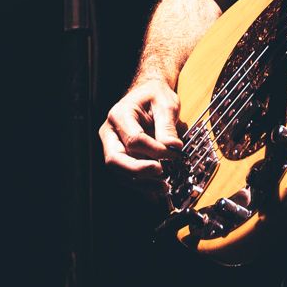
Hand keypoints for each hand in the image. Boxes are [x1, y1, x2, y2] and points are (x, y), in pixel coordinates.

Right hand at [98, 76, 185, 191]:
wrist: (148, 94)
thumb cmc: (155, 96)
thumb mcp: (165, 104)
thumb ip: (167, 126)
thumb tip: (173, 148)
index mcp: (119, 116)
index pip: (134, 140)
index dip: (155, 151)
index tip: (175, 154)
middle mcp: (110, 133)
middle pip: (115, 160)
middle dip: (138, 171)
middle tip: (161, 174)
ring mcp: (113, 147)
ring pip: (119, 172)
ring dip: (141, 183)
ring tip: (163, 187)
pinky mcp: (121, 158)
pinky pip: (127, 176)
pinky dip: (142, 186)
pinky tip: (157, 192)